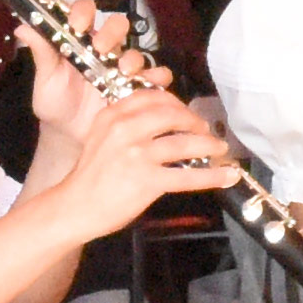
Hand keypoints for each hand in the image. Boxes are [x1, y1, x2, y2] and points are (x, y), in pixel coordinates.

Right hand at [25, 46, 234, 237]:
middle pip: (172, 115)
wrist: (75, 206)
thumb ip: (128, 124)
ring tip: (220, 150)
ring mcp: (137, 154)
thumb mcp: (102, 136)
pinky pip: (187, 175)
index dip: (176, 103)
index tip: (187, 112)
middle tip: (206, 131)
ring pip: (184, 143)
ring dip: (209, 146)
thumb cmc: (91, 175)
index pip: (153, 96)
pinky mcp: (147, 180)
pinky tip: (227, 176)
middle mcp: (125, 129)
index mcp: (113, 115)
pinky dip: (212, 176)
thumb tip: (167, 122)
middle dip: (195, 122)